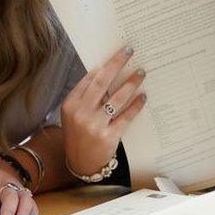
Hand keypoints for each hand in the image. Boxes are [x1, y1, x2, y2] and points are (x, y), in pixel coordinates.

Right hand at [62, 46, 146, 174]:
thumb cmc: (79, 133)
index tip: (119, 54)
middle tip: (129, 52)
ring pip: (117, 98)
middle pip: (102, 82)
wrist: (81, 163)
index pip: (90, 79)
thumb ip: (86, 95)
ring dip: (131, 83)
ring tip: (141, 73)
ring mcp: (94, 125)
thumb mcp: (75, 113)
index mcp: (71, 104)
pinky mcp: (109, 136)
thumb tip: (103, 71)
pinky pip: (126, 116)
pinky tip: (143, 97)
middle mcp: (81, 113)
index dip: (106, 65)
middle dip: (117, 64)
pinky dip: (135, 105)